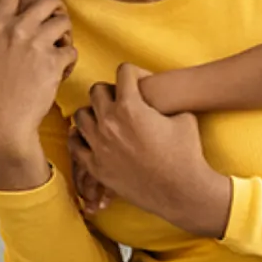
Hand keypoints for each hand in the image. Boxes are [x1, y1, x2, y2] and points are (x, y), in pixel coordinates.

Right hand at [0, 0, 77, 190]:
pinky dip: (67, 62)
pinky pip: (71, 50)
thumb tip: (9, 32)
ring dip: (64, 37)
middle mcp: (15, 29)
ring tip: (55, 56)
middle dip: (56, 11)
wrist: (0, 126)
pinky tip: (57, 76)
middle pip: (48, 1)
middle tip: (55, 27)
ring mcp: (35, 43)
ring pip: (63, 22)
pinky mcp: (53, 60)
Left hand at [74, 64, 232, 237]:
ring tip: (106, 118)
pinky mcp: (95, 166)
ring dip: (93, 113)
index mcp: (131, 106)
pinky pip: (75, 144)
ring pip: (81, 115)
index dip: (135, 73)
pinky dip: (81, 137)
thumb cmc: (186, 153)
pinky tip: (92, 137)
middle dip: (111, 90)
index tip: (142, 81)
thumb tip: (159, 98)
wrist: (181, 190)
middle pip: (97, 90)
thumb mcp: (184, 117)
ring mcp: (99, 145)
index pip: (123, 71)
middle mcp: (110, 122)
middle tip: (122, 100)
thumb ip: (165, 102)